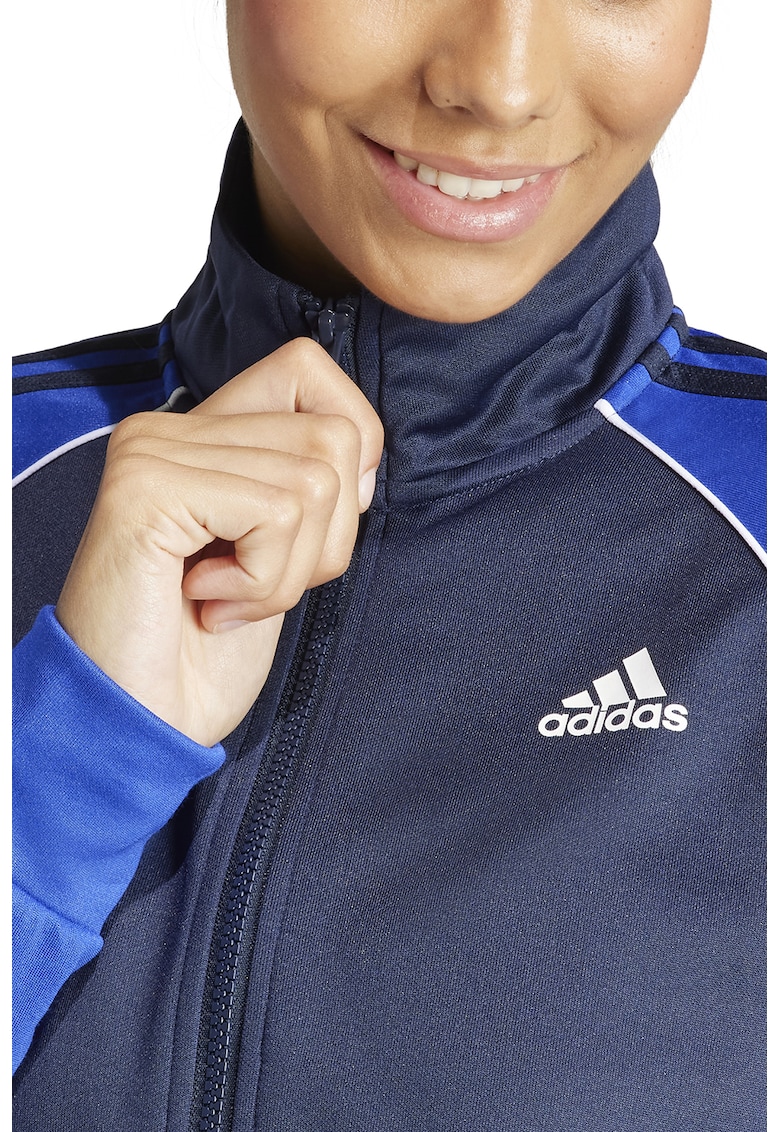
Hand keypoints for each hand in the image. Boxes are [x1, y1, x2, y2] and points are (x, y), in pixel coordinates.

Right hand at [55, 339, 383, 746]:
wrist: (135, 722)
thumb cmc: (202, 653)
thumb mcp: (277, 556)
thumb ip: (307, 487)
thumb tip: (365, 452)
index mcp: (204, 434)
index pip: (310, 368)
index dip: (350, 445)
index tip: (309, 529)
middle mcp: (172, 427)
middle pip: (335, 438)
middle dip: (326, 540)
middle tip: (255, 585)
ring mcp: (154, 451)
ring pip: (316, 480)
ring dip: (289, 571)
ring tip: (227, 598)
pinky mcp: (147, 487)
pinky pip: (277, 512)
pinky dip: (263, 581)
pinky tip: (206, 603)